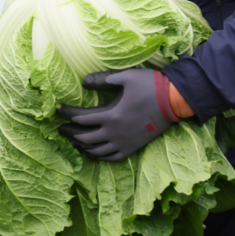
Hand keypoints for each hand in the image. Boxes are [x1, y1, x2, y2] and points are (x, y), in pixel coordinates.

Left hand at [57, 69, 178, 161]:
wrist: (175, 100)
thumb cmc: (150, 86)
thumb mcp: (125, 77)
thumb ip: (102, 80)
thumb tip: (83, 82)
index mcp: (111, 115)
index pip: (81, 119)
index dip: (67, 115)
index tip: (59, 111)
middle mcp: (115, 133)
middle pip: (85, 137)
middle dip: (70, 133)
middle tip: (60, 129)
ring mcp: (125, 142)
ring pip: (97, 151)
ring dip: (82, 146)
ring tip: (73, 141)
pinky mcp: (134, 147)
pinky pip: (113, 158)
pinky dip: (100, 157)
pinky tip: (93, 153)